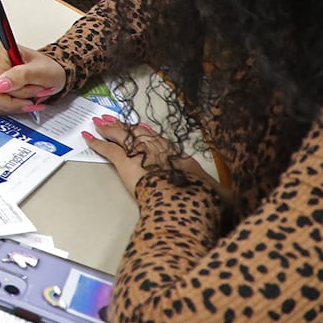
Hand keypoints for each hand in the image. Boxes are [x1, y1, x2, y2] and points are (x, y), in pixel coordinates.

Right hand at [0, 43, 65, 115]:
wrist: (52, 75)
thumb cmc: (47, 69)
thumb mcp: (40, 71)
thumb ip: (20, 75)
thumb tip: (0, 84)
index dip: (17, 90)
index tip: (34, 88)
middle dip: (13, 100)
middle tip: (31, 96)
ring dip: (14, 104)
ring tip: (29, 96)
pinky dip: (11, 108)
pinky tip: (22, 100)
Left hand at [84, 116, 215, 198]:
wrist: (187, 204)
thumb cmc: (205, 202)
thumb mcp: (222, 197)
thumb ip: (224, 195)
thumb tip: (233, 199)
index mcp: (183, 158)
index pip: (163, 142)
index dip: (150, 135)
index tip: (143, 129)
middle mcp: (163, 150)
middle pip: (141, 134)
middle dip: (127, 126)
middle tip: (114, 119)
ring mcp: (145, 154)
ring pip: (124, 137)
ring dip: (111, 129)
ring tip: (99, 123)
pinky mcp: (128, 163)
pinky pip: (109, 150)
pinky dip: (98, 143)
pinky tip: (89, 138)